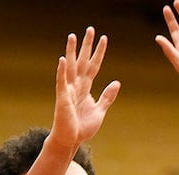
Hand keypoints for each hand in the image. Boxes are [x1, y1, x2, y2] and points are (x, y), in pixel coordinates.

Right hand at [49, 27, 120, 149]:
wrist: (71, 140)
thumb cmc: (83, 127)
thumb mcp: (100, 110)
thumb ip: (107, 97)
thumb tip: (116, 82)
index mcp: (85, 88)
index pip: (93, 66)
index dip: (99, 53)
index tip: (104, 38)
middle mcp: (76, 85)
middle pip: (82, 61)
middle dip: (86, 46)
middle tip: (90, 29)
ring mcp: (68, 90)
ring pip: (71, 67)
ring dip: (72, 52)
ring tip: (73, 36)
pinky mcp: (62, 98)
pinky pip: (62, 82)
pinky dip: (62, 71)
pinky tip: (63, 59)